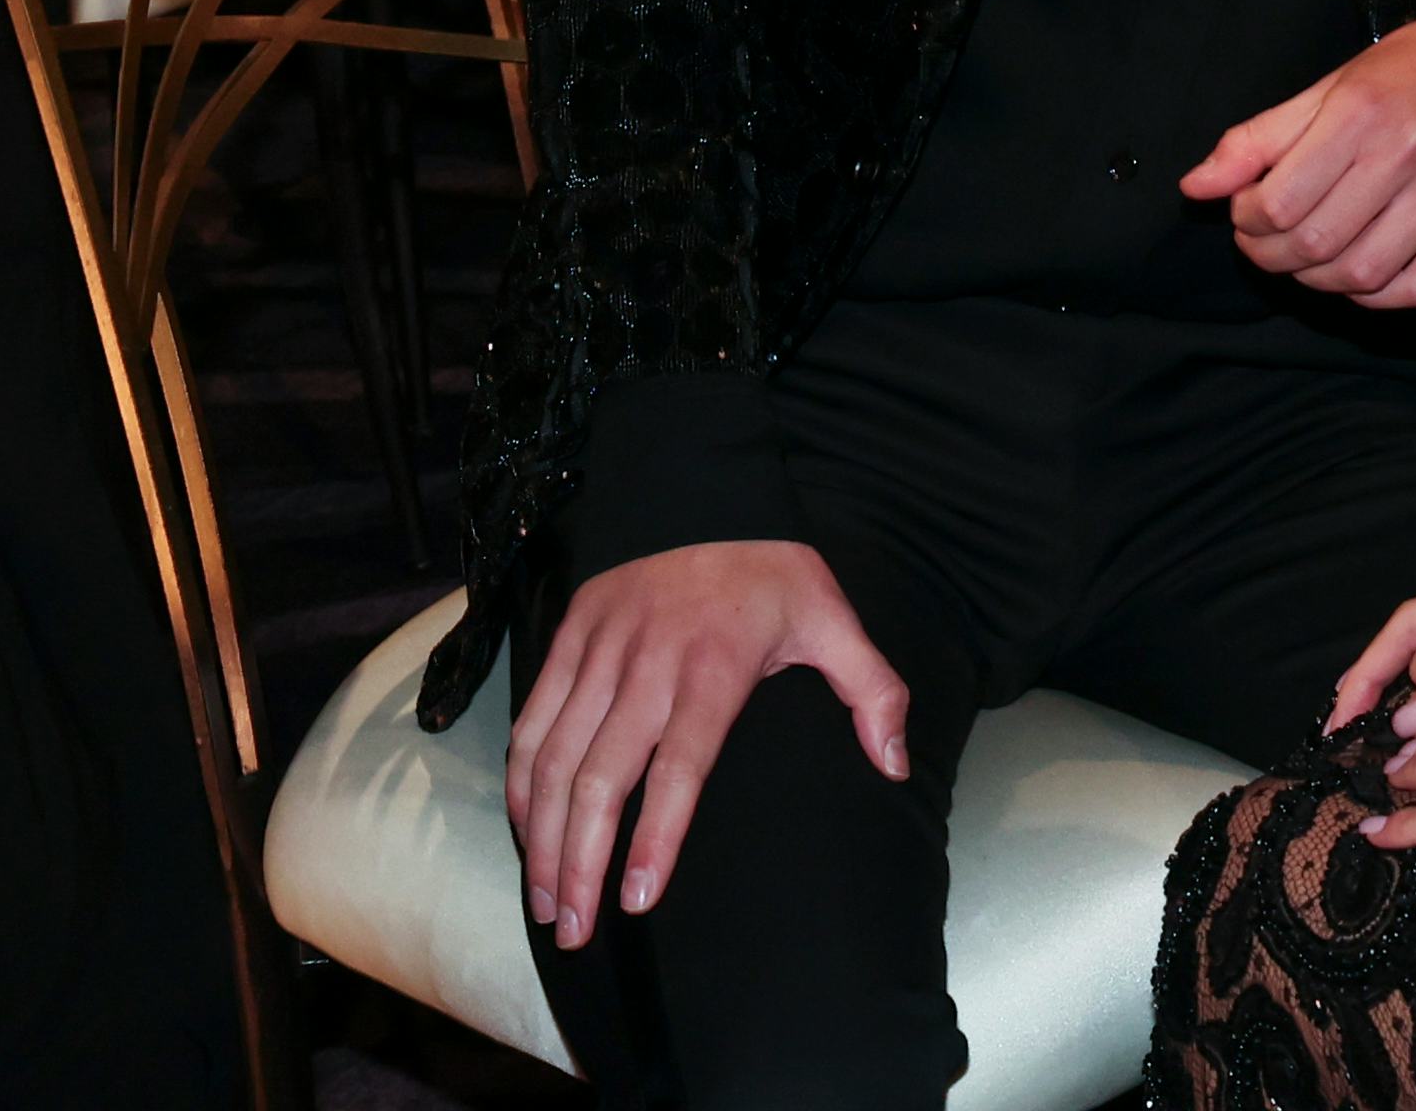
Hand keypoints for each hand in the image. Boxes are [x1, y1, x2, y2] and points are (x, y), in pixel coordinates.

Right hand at [508, 539, 906, 949]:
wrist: (700, 486)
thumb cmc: (771, 568)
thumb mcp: (833, 618)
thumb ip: (872, 691)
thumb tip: (895, 766)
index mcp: (714, 669)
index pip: (679, 767)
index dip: (655, 836)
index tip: (638, 901)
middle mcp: (647, 665)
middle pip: (600, 777)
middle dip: (580, 862)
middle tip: (574, 930)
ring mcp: (599, 652)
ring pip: (554, 757)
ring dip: (543, 836)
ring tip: (546, 901)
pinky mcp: (567, 638)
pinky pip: (531, 720)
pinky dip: (520, 780)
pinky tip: (525, 830)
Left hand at [1181, 5, 1415, 307]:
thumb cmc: (1412, 71)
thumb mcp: (1330, 87)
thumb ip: (1259, 138)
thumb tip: (1196, 188)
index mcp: (1361, 111)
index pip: (1278, 202)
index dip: (1246, 223)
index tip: (1246, 214)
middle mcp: (1409, 149)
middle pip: (1316, 244)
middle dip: (1272, 257)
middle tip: (1266, 244)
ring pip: (1363, 275)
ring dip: (1319, 282)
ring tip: (1309, 259)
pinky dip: (1377, 298)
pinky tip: (1361, 273)